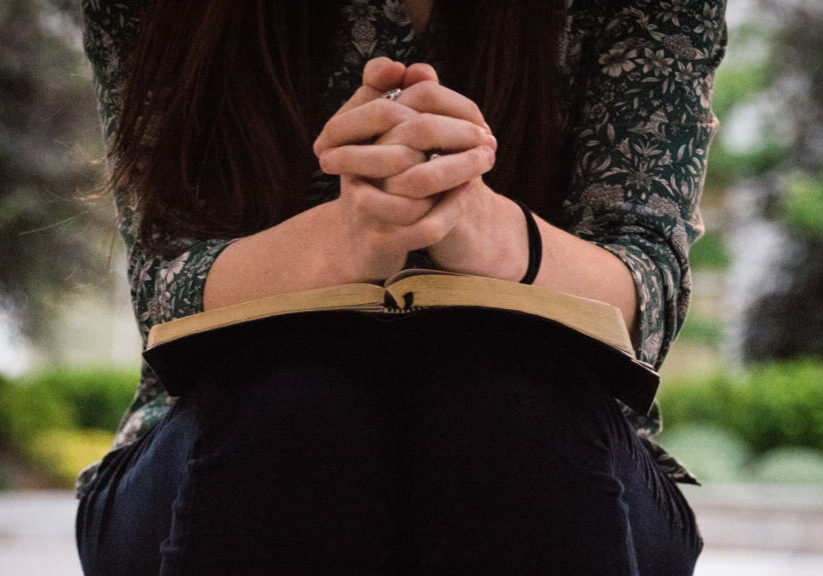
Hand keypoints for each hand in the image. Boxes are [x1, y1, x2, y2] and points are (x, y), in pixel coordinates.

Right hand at [312, 59, 487, 281]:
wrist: (360, 245)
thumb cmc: (379, 183)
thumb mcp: (382, 140)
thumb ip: (400, 101)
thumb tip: (420, 69)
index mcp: (350, 138)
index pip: (391, 105)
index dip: (441, 105)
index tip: (475, 116)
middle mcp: (352, 169)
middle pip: (412, 135)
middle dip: (458, 134)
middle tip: (489, 139)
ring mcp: (365, 206)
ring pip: (419, 181)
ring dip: (461, 171)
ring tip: (485, 165)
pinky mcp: (382, 241)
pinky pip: (424, 224)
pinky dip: (452, 209)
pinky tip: (468, 195)